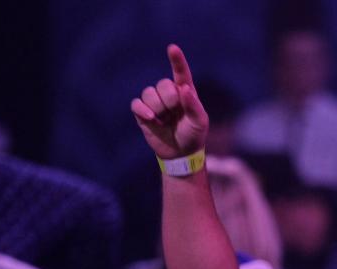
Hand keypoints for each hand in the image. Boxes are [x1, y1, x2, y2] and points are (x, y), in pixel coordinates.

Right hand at [130, 44, 208, 158]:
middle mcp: (169, 94)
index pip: (181, 73)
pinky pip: (137, 104)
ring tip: (165, 120)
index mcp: (185, 92)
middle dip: (169, 99)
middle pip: (163, 84)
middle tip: (175, 113)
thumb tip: (183, 88)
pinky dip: (143, 110)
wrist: (180, 153)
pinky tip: (151, 119)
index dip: (177, 60)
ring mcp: (155, 103)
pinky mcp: (142, 113)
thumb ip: (193, 105)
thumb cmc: (193, 135)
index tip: (173, 48)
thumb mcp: (199, 122)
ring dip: (158, 108)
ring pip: (149, 93)